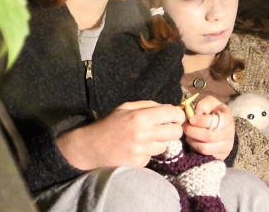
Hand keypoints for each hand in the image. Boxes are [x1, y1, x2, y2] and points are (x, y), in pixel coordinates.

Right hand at [56, 101, 184, 169]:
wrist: (90, 147)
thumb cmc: (108, 124)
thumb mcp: (125, 107)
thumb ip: (147, 105)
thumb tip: (169, 108)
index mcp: (139, 116)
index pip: (172, 113)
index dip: (178, 114)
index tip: (176, 116)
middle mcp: (142, 134)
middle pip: (176, 132)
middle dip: (175, 129)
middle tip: (167, 128)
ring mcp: (141, 150)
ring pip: (165, 145)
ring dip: (159, 142)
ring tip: (145, 139)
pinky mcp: (139, 163)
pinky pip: (153, 156)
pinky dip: (148, 152)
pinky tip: (136, 148)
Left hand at [183, 96, 234, 160]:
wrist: (221, 126)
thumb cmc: (213, 112)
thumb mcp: (210, 103)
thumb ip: (203, 105)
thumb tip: (196, 115)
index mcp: (228, 118)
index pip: (217, 122)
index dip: (202, 121)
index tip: (191, 119)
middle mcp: (230, 134)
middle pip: (209, 137)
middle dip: (193, 131)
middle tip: (185, 126)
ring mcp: (226, 147)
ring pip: (205, 148)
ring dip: (192, 141)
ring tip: (189, 134)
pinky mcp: (220, 157)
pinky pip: (204, 156)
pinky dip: (195, 149)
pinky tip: (194, 141)